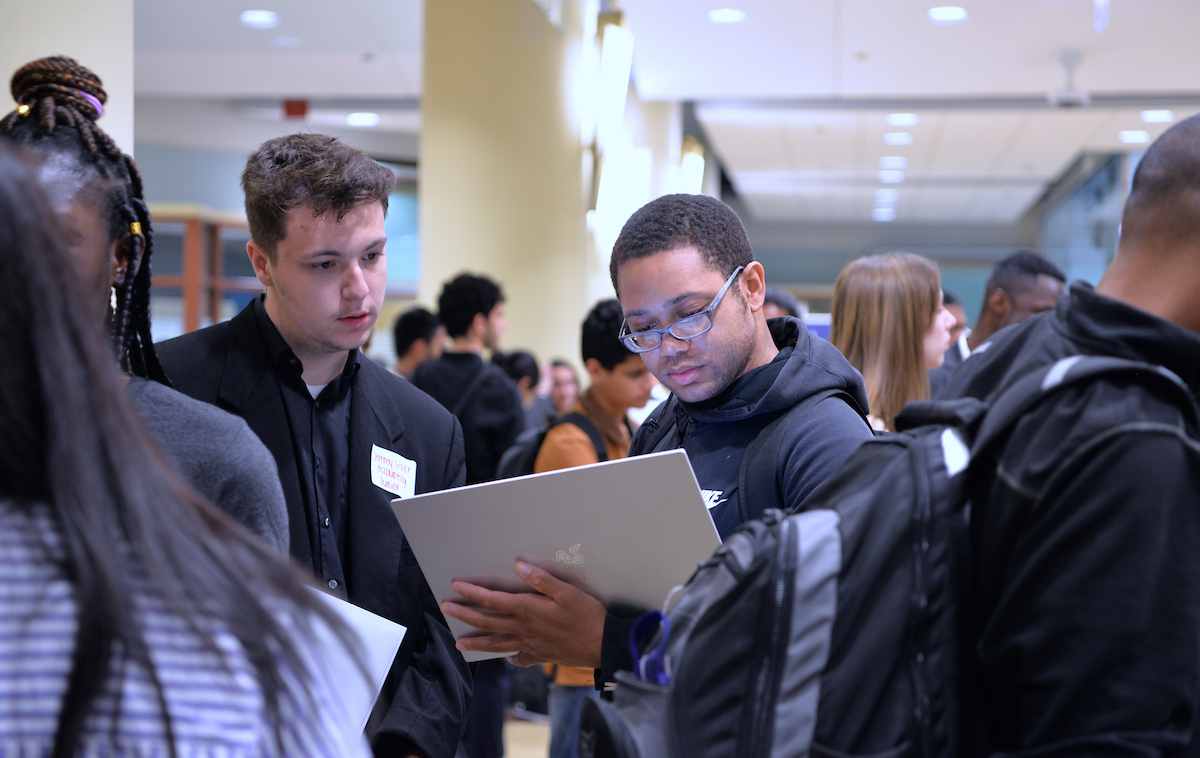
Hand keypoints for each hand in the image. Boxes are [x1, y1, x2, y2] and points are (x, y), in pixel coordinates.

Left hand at [441, 561, 606, 668]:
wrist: (603, 645)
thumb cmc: (587, 615)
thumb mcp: (568, 592)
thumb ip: (542, 580)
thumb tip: (520, 567)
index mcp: (528, 610)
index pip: (493, 601)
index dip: (473, 593)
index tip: (455, 587)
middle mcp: (524, 628)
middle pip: (488, 622)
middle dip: (465, 615)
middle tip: (446, 610)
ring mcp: (531, 645)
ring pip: (497, 643)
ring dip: (477, 642)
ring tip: (460, 644)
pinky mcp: (541, 655)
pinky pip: (520, 658)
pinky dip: (510, 657)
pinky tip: (506, 658)